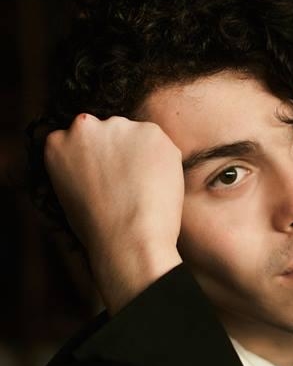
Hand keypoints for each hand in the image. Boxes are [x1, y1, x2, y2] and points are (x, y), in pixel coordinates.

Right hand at [45, 113, 183, 312]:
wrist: (129, 239)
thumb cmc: (98, 229)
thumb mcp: (68, 196)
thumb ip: (77, 167)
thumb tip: (95, 163)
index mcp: (57, 143)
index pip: (78, 138)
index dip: (95, 158)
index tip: (104, 175)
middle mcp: (84, 126)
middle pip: (107, 131)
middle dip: (117, 151)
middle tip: (126, 183)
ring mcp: (119, 126)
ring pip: (135, 135)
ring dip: (140, 154)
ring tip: (142, 188)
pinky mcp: (151, 131)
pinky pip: (159, 144)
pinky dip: (162, 161)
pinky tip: (157, 185)